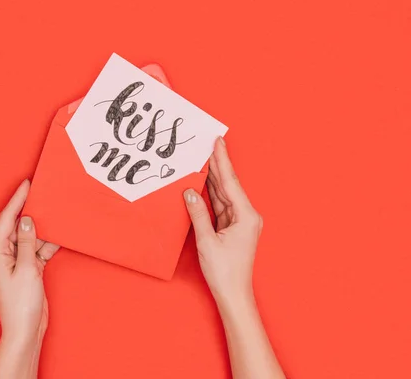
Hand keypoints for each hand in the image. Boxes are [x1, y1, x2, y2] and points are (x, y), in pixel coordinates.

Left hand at [0, 179, 58, 378]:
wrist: (26, 329)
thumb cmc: (20, 304)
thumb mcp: (26, 269)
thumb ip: (27, 242)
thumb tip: (27, 219)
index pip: (7, 218)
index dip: (17, 199)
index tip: (27, 183)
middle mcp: (4, 253)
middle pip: (18, 225)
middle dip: (31, 210)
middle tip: (43, 192)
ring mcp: (17, 261)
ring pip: (31, 236)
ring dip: (43, 227)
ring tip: (55, 210)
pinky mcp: (29, 268)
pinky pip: (39, 249)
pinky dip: (49, 242)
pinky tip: (60, 233)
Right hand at [183, 137, 262, 306]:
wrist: (233, 294)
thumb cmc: (224, 271)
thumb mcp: (206, 241)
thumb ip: (198, 213)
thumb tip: (189, 192)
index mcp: (246, 216)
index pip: (230, 182)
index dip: (222, 161)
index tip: (218, 142)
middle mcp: (246, 216)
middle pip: (228, 185)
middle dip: (218, 164)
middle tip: (208, 144)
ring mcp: (240, 221)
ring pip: (223, 193)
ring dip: (213, 177)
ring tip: (204, 158)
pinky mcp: (232, 227)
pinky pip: (220, 204)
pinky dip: (211, 193)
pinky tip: (203, 182)